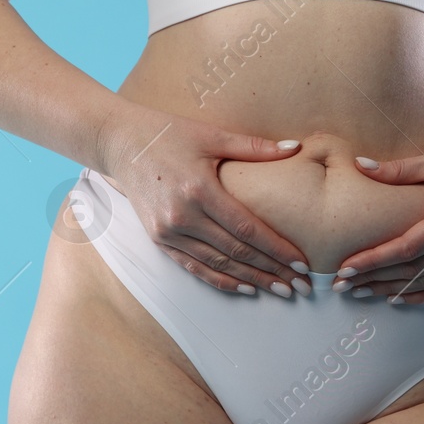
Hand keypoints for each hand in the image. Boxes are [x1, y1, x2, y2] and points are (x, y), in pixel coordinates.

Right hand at [97, 107, 310, 296]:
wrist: (120, 142)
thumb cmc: (169, 134)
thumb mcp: (211, 135)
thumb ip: (254, 147)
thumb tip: (296, 147)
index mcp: (200, 190)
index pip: (248, 229)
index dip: (278, 250)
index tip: (302, 264)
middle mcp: (183, 216)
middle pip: (237, 252)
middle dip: (272, 271)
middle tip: (302, 286)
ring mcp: (168, 231)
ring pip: (217, 264)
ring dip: (251, 280)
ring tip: (280, 290)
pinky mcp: (158, 239)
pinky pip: (194, 266)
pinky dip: (220, 280)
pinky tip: (244, 288)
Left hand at [333, 130, 423, 304]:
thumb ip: (398, 170)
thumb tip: (358, 165)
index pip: (407, 248)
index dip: (374, 260)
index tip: (346, 267)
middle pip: (415, 270)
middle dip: (376, 279)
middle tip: (342, 285)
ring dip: (395, 289)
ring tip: (363, 291)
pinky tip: (399, 296)